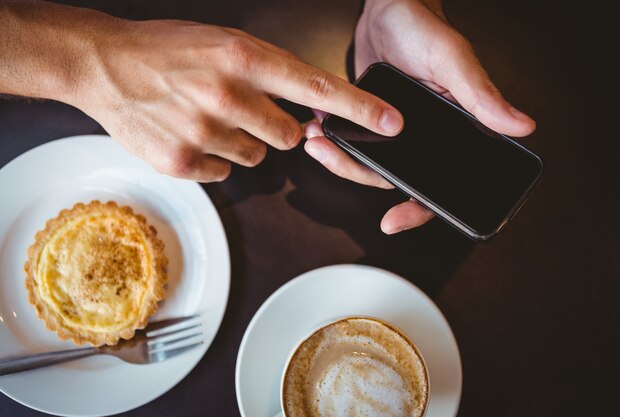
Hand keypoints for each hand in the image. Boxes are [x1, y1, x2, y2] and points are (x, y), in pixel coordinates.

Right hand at [71, 19, 403, 181]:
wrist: (105, 66)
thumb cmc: (168, 50)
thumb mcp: (224, 42)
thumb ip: (269, 73)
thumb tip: (310, 107)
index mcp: (242, 57)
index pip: (316, 87)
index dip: (358, 108)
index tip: (389, 122)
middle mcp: (227, 95)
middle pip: (289, 135)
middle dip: (276, 127)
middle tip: (244, 109)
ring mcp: (204, 131)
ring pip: (258, 156)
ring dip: (242, 141)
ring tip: (209, 117)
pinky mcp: (184, 161)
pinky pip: (226, 171)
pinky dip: (215, 157)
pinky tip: (191, 133)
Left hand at [304, 0, 535, 233]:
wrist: (387, 9)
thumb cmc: (425, 28)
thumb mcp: (453, 60)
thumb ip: (481, 95)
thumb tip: (522, 126)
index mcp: (452, 132)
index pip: (441, 186)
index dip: (420, 209)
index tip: (393, 221)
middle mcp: (423, 140)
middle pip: (397, 182)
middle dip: (362, 177)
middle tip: (335, 160)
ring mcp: (394, 134)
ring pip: (370, 166)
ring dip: (342, 160)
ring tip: (318, 142)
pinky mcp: (369, 122)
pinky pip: (354, 145)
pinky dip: (335, 143)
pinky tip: (318, 131)